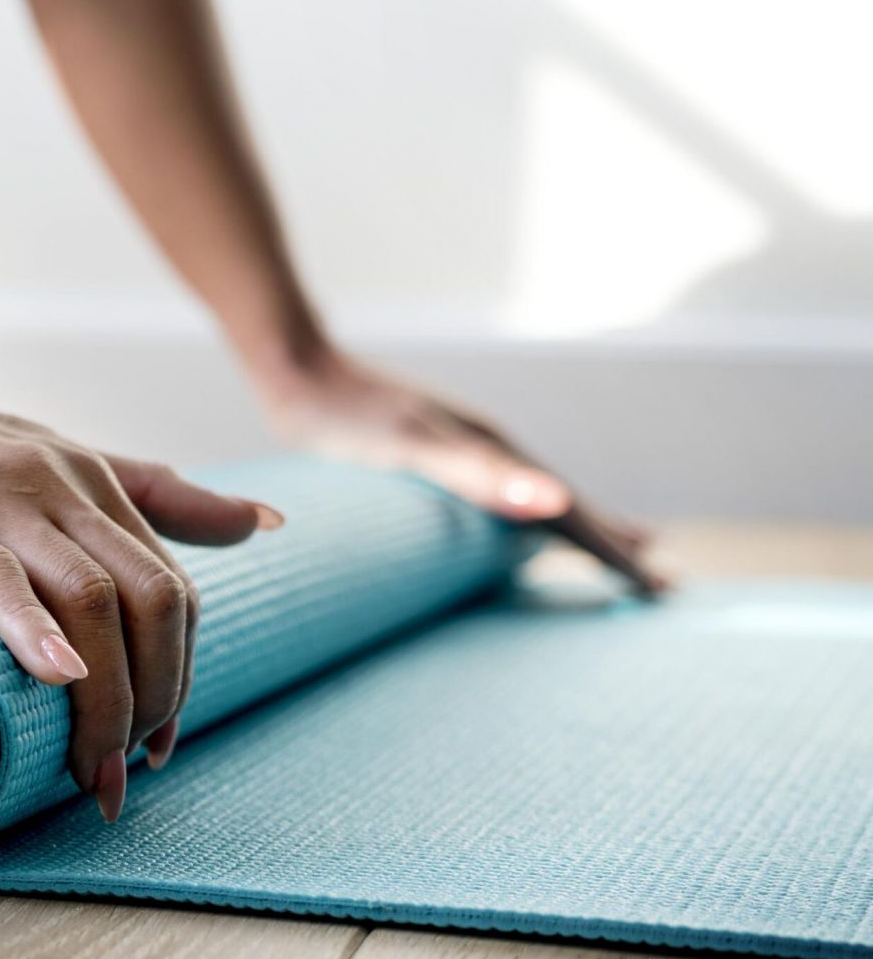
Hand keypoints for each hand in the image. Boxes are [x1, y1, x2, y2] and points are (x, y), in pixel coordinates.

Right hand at [0, 378, 282, 822]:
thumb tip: (266, 522)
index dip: (178, 675)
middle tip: (120, 774)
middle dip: (151, 698)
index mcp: (92, 481)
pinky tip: (55, 679)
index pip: (170, 590)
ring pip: (86, 597)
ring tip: (85, 770)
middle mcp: (57, 481)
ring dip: (101, 698)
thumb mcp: (57, 463)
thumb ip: (155, 494)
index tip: (156, 744)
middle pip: (146, 599)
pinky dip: (31, 631)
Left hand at [259, 353, 668, 593]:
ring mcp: (465, 449)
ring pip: (540, 498)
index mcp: (498, 453)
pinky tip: (520, 527)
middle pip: (568, 505)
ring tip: (620, 551)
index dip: (613, 554)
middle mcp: (492, 448)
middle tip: (662, 586)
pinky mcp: (433, 455)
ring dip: (581, 529)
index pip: (573, 514)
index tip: (658, 590)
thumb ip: (482, 475)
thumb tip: (557, 502)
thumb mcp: (414, 448)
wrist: (296, 368)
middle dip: (614, 546)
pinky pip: (503, 496)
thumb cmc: (346, 416)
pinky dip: (530, 517)